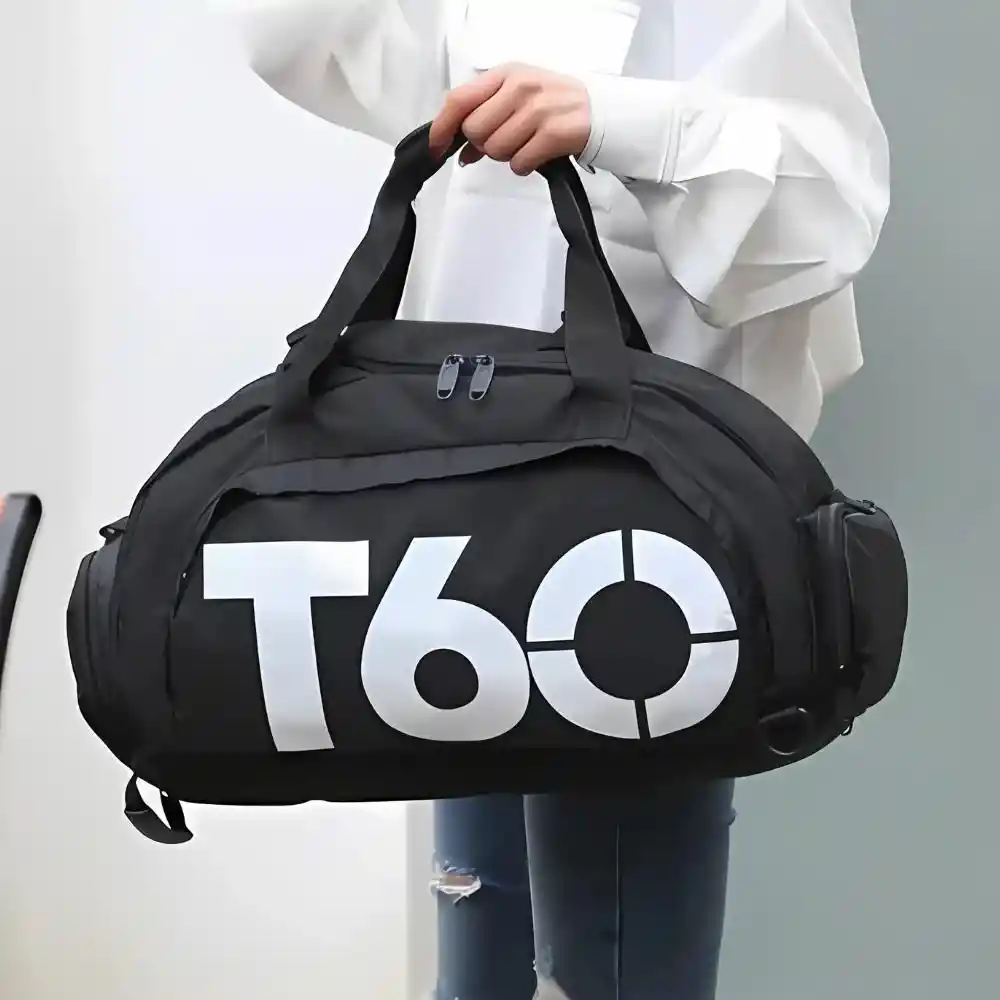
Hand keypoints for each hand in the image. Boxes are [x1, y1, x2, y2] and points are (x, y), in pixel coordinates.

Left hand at [428, 63, 590, 174]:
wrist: (599, 110)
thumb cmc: (553, 103)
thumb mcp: (518, 97)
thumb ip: (485, 117)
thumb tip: (459, 152)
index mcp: (506, 74)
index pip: (460, 99)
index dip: (442, 127)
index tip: (436, 147)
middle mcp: (519, 87)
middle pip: (475, 131)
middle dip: (484, 144)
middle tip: (505, 141)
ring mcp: (537, 110)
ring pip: (495, 150)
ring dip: (506, 156)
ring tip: (524, 145)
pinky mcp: (552, 134)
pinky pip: (518, 164)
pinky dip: (523, 167)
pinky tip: (536, 155)